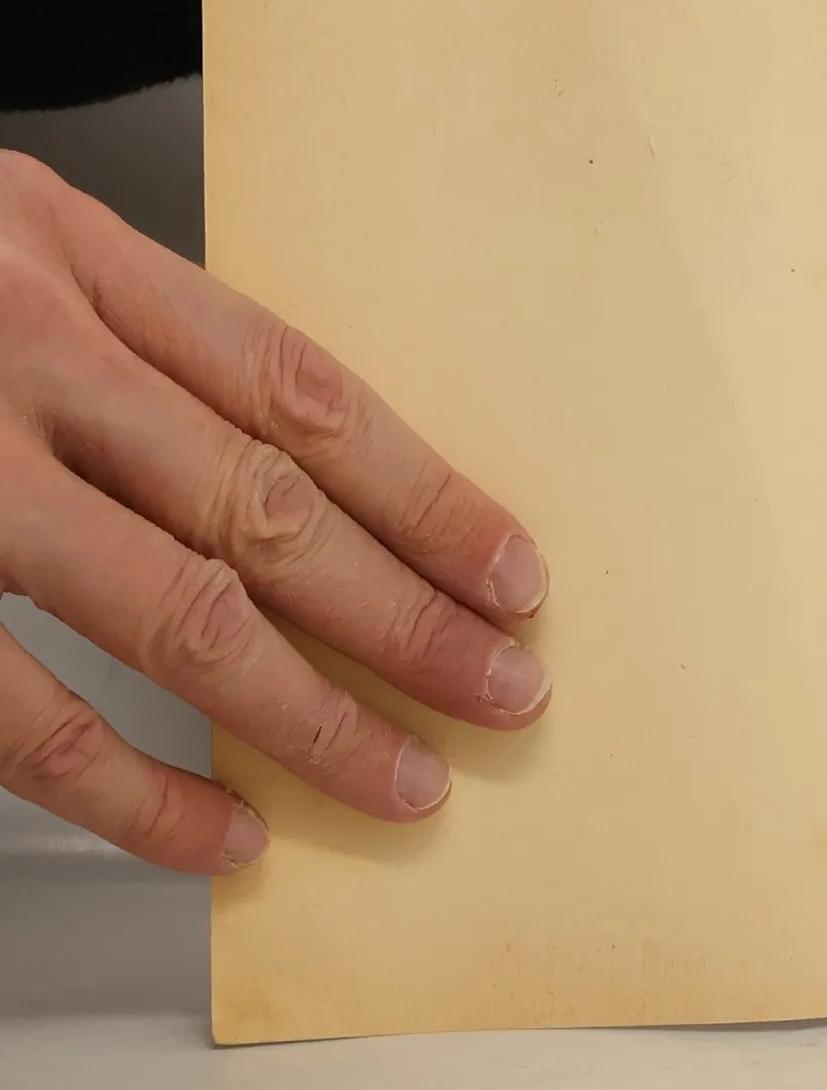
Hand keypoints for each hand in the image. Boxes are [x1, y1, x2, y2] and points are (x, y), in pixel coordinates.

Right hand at [0, 153, 550, 872]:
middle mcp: (15, 351)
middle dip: (407, 615)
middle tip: (505, 694)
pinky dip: (127, 788)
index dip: (425, 491)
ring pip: (169, 610)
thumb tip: (292, 471)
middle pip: (267, 506)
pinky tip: (217, 834)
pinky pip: (14, 710)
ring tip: (406, 779)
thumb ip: (122, 332)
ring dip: (305, 713)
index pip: (301, 389)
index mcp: (67, 254)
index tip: (515, 573)